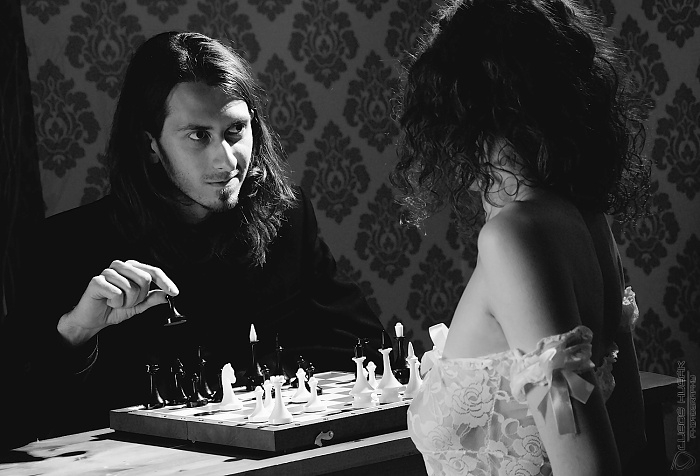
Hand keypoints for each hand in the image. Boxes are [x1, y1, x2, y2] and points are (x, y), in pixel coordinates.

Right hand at [57, 260, 178, 345]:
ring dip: (127, 302)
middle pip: (145, 279)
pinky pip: (117, 294)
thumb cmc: (114, 308)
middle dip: (140, 297)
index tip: (175, 292)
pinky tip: (108, 302)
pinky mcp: (97, 281)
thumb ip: (152, 298)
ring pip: (132, 288)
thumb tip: (168, 294)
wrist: (93, 319)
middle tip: (129, 302)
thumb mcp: (139, 305)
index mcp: (132, 268)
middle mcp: (121, 266)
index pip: (153, 271)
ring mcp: (108, 272)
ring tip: (117, 303)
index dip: (165, 281)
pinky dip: (116, 303)